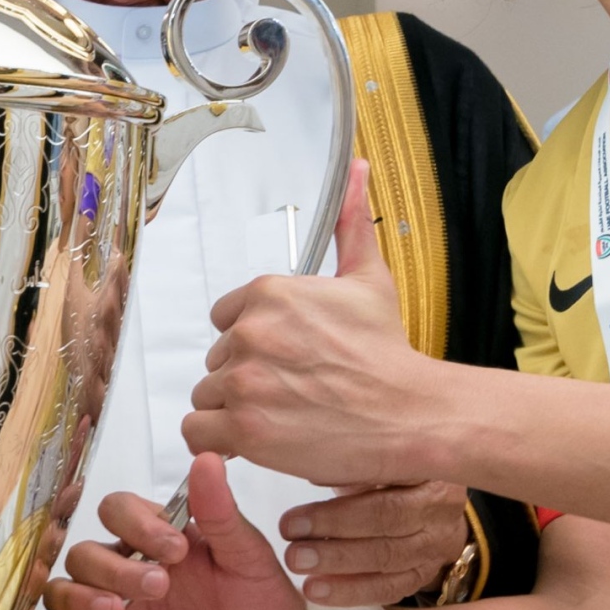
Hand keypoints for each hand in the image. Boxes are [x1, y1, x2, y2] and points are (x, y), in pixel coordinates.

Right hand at [29, 454, 307, 609]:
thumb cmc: (260, 600)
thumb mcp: (247, 556)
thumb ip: (220, 513)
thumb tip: (206, 459)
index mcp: (156, 537)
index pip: (118, 511)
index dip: (136, 525)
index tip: (177, 550)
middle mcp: (126, 566)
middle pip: (84, 552)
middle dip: (114, 568)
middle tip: (160, 588)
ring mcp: (112, 608)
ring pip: (65, 589)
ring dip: (80, 596)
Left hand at [189, 158, 444, 490]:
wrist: (410, 415)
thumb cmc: (388, 355)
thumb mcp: (369, 279)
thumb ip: (351, 224)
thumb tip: (358, 168)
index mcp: (269, 293)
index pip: (226, 319)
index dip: (253, 343)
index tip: (287, 357)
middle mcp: (251, 332)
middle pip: (217, 359)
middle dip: (247, 377)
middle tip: (294, 391)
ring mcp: (244, 381)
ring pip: (207, 396)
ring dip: (234, 410)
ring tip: (284, 416)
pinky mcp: (243, 428)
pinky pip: (198, 433)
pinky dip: (219, 441)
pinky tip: (257, 438)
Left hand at [279, 480, 468, 607]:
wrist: (428, 501)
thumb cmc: (388, 471)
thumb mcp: (375, 457)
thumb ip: (351, 464)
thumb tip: (307, 465)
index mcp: (428, 468)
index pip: (384, 485)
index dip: (338, 506)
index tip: (292, 521)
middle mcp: (440, 507)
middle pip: (387, 522)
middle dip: (334, 535)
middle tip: (292, 551)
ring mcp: (438, 544)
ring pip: (389, 558)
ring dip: (340, 566)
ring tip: (300, 569)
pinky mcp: (427, 572)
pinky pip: (392, 587)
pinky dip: (353, 592)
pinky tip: (319, 592)